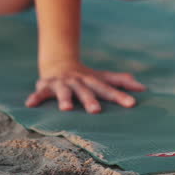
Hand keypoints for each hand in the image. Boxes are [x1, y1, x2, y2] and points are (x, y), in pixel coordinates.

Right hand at [25, 64, 145, 112]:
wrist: (60, 63)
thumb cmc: (87, 77)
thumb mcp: (103, 78)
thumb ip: (121, 82)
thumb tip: (144, 88)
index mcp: (93, 81)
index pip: (108, 89)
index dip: (120, 96)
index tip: (132, 104)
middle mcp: (78, 81)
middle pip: (86, 91)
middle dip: (90, 100)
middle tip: (96, 111)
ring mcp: (62, 83)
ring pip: (63, 91)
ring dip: (64, 98)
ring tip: (66, 109)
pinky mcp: (46, 85)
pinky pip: (40, 92)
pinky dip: (35, 97)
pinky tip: (30, 105)